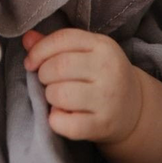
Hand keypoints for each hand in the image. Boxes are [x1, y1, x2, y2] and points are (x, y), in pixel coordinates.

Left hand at [22, 28, 142, 144]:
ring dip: (49, 96)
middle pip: (58, 67)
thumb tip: (27, 38)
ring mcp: (107, 98)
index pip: (62, 39)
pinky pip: (66, 124)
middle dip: (43, 75)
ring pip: (59, 94)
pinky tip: (62, 115)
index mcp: (103, 45)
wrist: (135, 109)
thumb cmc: (101, 76)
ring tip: (57, 97)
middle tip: (47, 81)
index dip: (39, 51)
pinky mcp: (103, 124)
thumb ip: (55, 44)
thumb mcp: (85, 53)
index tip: (30, 63)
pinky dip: (56, 120)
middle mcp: (108, 69)